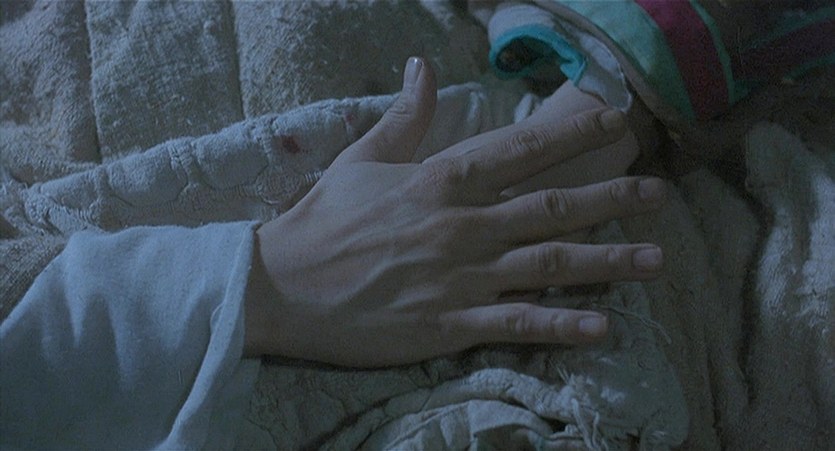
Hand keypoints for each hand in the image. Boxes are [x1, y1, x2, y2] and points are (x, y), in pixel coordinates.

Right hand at [245, 57, 665, 366]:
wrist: (280, 288)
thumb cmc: (320, 221)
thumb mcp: (360, 159)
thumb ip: (403, 117)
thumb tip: (421, 67)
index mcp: (440, 181)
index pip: (518, 149)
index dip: (572, 133)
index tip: (614, 121)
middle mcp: (461, 225)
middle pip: (551, 207)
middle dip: (611, 199)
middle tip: (658, 195)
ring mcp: (459, 277)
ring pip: (548, 265)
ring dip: (606, 260)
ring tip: (656, 260)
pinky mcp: (448, 324)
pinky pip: (517, 324)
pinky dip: (562, 324)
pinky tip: (604, 326)